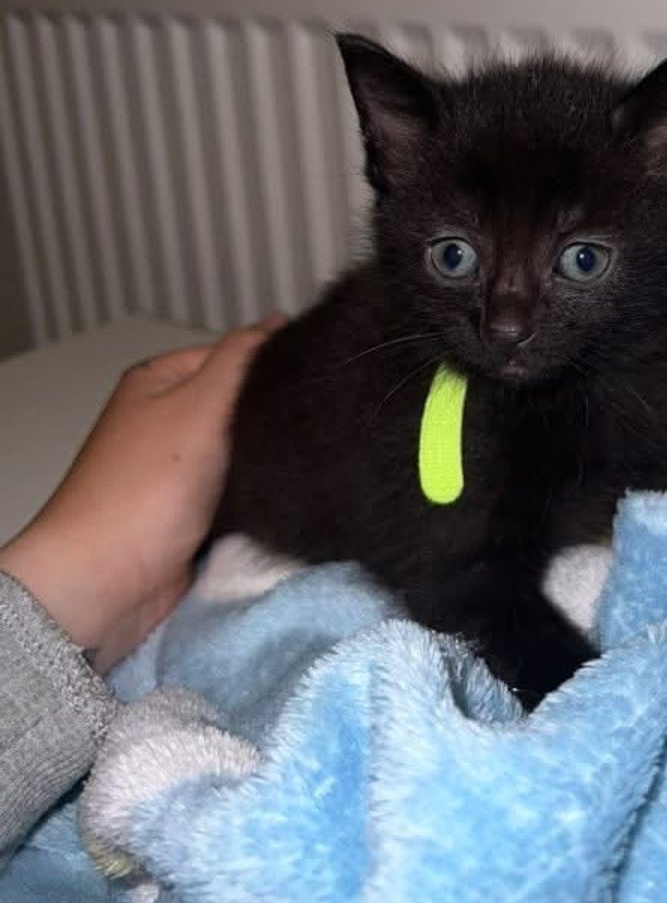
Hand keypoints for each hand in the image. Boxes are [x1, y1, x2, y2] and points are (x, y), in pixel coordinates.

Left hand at [0, 316, 284, 670]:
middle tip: (323, 424)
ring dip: (272, 460)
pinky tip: (294, 492)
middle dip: (276, 417)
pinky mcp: (193, 514)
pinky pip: (240, 492)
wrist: (108, 582)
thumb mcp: (200, 404)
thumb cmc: (151, 485)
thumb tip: (278, 320)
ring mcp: (180, 470)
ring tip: (319, 458)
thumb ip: (242, 359)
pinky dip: (261, 494)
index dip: (275, 365)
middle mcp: (167, 419)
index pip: (235, 355)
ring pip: (246, 452)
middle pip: (241, 405)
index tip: (317, 384)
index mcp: (160, 381)